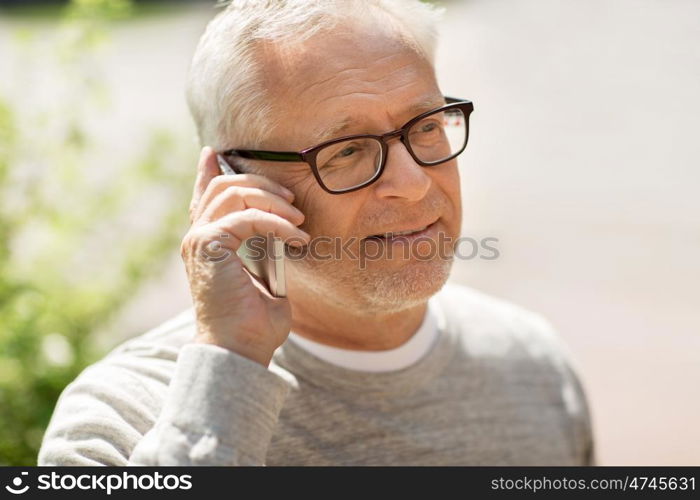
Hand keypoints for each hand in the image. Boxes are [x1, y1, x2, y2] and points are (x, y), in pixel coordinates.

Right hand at [181, 147, 308, 365]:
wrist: (241, 348)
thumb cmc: (255, 321)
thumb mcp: (263, 276)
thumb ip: (265, 249)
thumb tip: (282, 231)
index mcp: (207, 242)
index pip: (204, 197)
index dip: (207, 171)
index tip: (214, 153)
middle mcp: (197, 237)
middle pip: (224, 186)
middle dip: (263, 185)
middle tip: (293, 203)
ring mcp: (198, 239)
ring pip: (233, 193)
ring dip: (272, 200)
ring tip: (298, 220)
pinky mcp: (208, 245)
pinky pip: (246, 217)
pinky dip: (276, 223)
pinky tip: (296, 237)